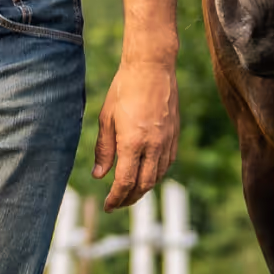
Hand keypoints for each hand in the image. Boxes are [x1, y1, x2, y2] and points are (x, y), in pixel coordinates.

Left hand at [93, 55, 179, 209]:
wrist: (152, 67)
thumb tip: (99, 175)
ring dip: (143, 189)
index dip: (116, 198)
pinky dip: (156, 175)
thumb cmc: (124, 88)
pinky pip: (167, 164)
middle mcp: (153, 145)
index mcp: (133, 142)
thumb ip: (104, 149)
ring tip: (130, 193)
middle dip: (129, 199)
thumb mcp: (106, 118)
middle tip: (117, 203)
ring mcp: (167, 141)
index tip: (107, 205)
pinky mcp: (174, 135)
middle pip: (143, 185)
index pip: (125, 182)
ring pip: (157, 176)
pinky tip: (147, 175)